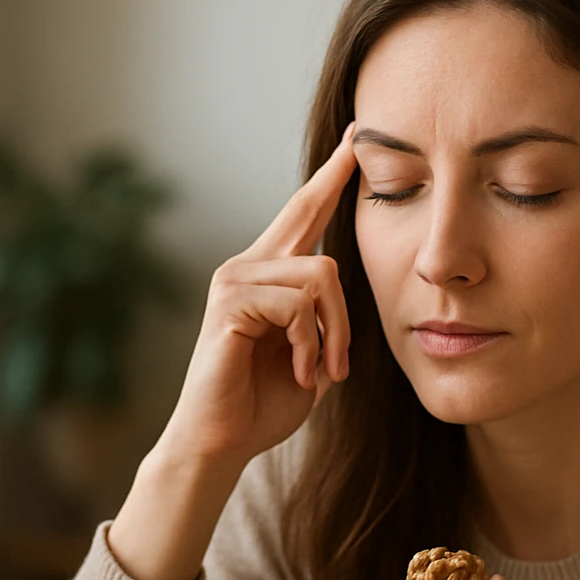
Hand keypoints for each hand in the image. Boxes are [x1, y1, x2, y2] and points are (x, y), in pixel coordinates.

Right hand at [161, 121, 359, 470]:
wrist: (222, 442)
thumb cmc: (264, 404)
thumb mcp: (312, 354)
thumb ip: (327, 316)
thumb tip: (344, 294)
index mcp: (268, 273)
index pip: (304, 210)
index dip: (332, 174)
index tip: (357, 138)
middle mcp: (246, 265)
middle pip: (315, 224)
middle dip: (343, 299)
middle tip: (340, 365)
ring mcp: (234, 279)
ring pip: (319, 273)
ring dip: (331, 332)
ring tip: (315, 372)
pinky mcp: (229, 302)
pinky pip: (297, 302)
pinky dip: (307, 342)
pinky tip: (295, 371)